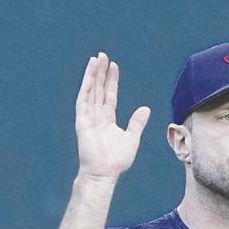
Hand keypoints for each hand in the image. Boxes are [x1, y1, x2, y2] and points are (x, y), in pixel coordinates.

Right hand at [75, 52, 151, 178]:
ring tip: (96, 59)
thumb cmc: (117, 159)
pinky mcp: (82, 120)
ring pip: (90, 90)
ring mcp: (88, 116)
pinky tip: (89, 75)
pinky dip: (86, 86)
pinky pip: (83, 99)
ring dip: (92, 74)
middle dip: (100, 72)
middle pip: (98, 88)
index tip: (114, 66)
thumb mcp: (132, 138)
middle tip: (103, 55)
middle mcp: (97, 115)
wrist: (105, 172)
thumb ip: (137, 122)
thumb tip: (146, 109)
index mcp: (108, 118)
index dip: (111, 80)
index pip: (109, 94)